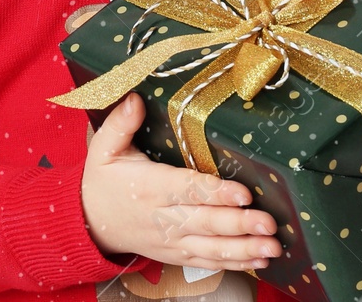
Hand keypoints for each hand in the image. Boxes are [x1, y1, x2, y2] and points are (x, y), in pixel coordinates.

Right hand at [80, 92, 282, 272]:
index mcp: (148, 187)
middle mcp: (162, 217)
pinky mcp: (177, 256)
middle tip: (269, 223)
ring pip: (211, 247)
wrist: (89, 222)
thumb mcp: (104, 148)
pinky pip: (208, 262)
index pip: (187, 190)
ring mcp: (171, 241)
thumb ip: (121, 123)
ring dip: (244, 248)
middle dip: (240, 223)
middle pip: (206, 222)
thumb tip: (135, 97)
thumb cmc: (102, 181)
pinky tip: (260, 260)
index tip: (243, 193)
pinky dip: (236, 264)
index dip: (216, 192)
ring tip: (272, 246)